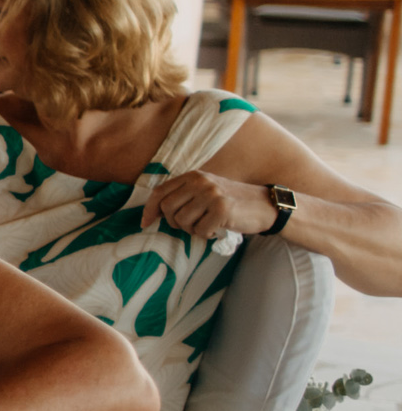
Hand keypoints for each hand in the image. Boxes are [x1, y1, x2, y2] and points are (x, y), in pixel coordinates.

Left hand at [142, 170, 274, 241]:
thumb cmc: (232, 202)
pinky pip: (200, 230)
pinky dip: (206, 234)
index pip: (160, 192)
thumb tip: (154, 213)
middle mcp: (200, 182)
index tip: (145, 223)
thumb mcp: (205, 191)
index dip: (149, 209)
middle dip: (174, 222)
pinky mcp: (222, 209)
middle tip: (190, 225)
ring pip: (182, 221)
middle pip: (167, 208)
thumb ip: (183, 196)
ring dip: (192, 230)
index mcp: (193, 176)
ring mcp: (211, 194)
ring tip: (207, 225)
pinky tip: (218, 228)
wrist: (265, 205)